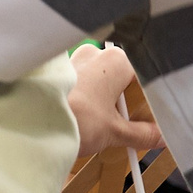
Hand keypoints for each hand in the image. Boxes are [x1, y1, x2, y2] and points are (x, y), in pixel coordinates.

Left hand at [68, 43, 161, 163]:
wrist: (32, 121)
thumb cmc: (76, 118)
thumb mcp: (115, 132)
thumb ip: (142, 134)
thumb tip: (160, 138)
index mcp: (117, 61)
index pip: (146, 77)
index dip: (152, 102)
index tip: (155, 120)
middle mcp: (97, 54)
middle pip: (123, 79)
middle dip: (128, 104)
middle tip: (132, 127)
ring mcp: (76, 60)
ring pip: (102, 81)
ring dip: (108, 103)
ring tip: (108, 127)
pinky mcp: (61, 73)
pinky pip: (84, 85)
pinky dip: (90, 100)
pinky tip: (89, 119)